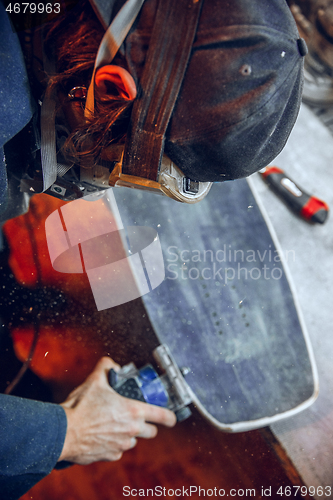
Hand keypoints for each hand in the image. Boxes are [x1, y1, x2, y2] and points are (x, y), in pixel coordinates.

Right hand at [58, 357, 175, 463]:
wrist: (64, 432)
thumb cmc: (80, 407)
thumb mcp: (94, 381)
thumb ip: (106, 368)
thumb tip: (110, 363)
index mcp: (133, 411)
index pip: (162, 416)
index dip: (170, 417)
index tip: (172, 418)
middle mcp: (132, 430)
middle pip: (151, 432)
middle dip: (147, 425)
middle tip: (136, 417)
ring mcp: (122, 445)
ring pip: (134, 441)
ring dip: (129, 434)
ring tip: (114, 425)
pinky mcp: (111, 456)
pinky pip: (119, 450)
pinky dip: (115, 444)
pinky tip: (103, 435)